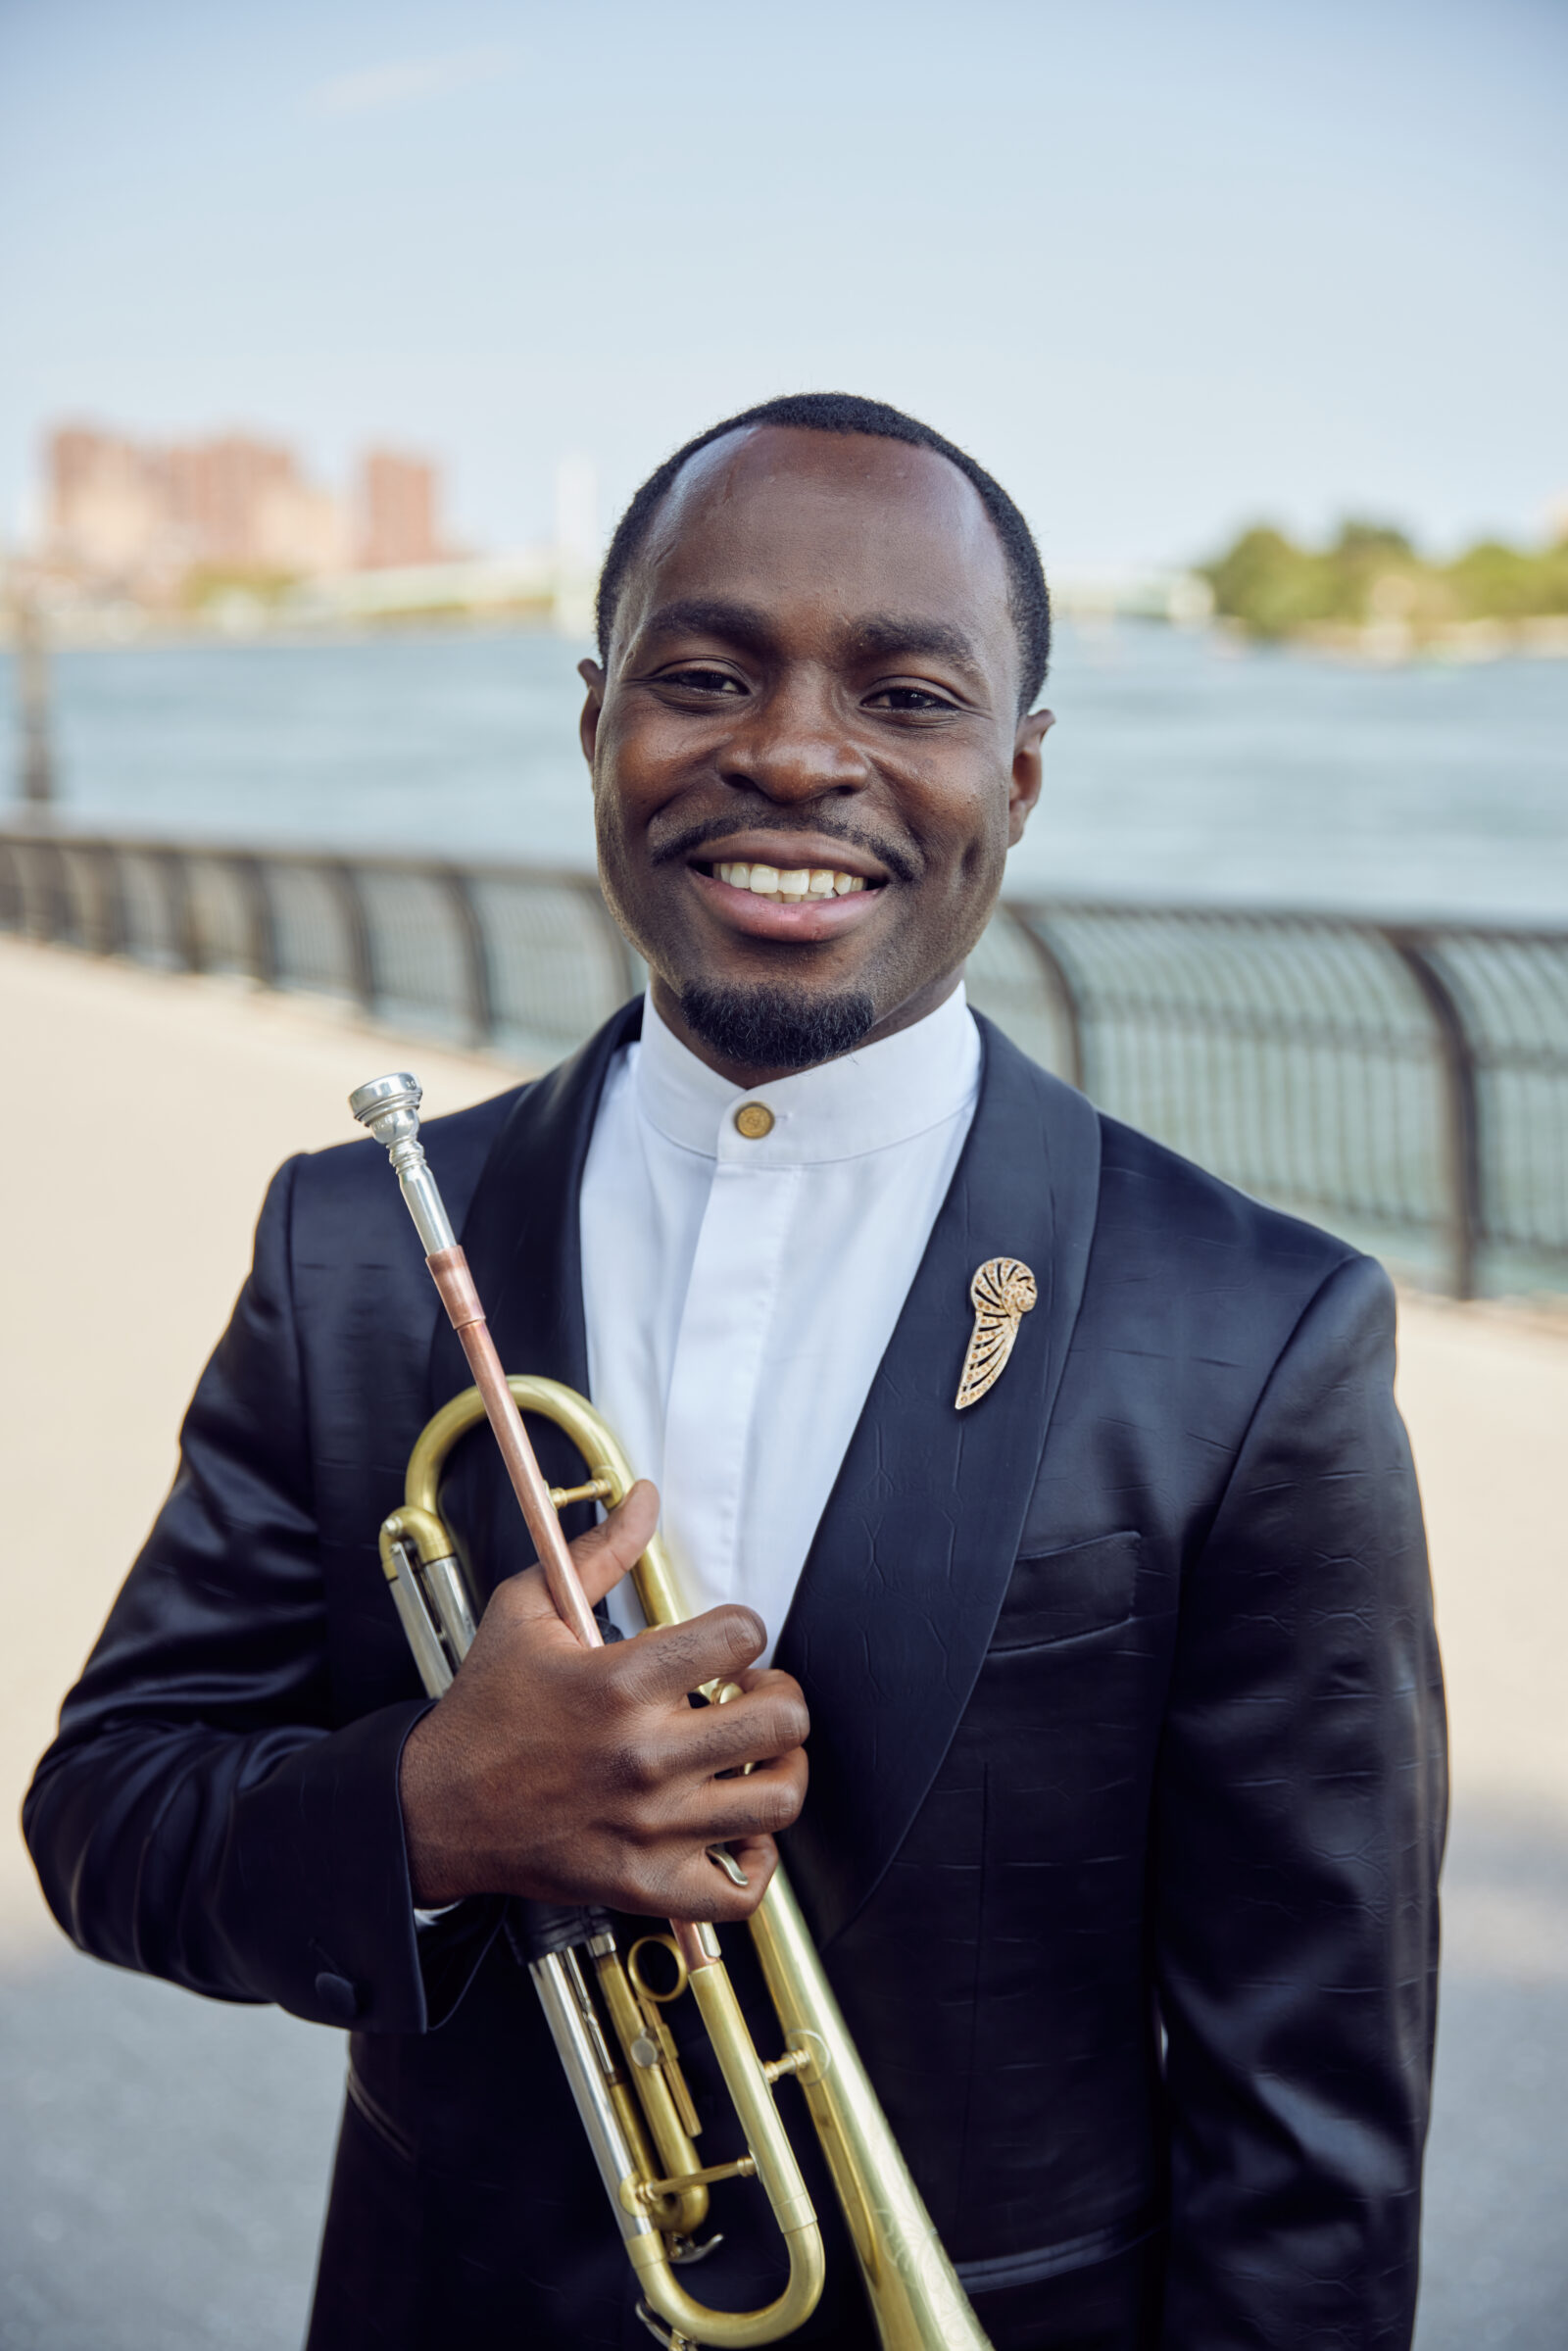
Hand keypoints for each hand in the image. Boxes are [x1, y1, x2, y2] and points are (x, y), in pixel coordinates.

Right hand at [398, 1481, 809, 1920]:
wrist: (436, 1809)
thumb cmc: (484, 1713)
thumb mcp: (527, 1612)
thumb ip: (596, 1552)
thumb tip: (645, 1502)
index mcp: (620, 1682)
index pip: (740, 1635)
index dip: (744, 1629)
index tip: (725, 1642)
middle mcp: (645, 1755)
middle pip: (781, 1719)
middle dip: (780, 1695)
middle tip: (754, 1694)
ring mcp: (651, 1825)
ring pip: (777, 1800)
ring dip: (782, 1769)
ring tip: (755, 1756)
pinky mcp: (646, 1882)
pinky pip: (739, 1890)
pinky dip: (755, 1861)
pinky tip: (734, 1828)